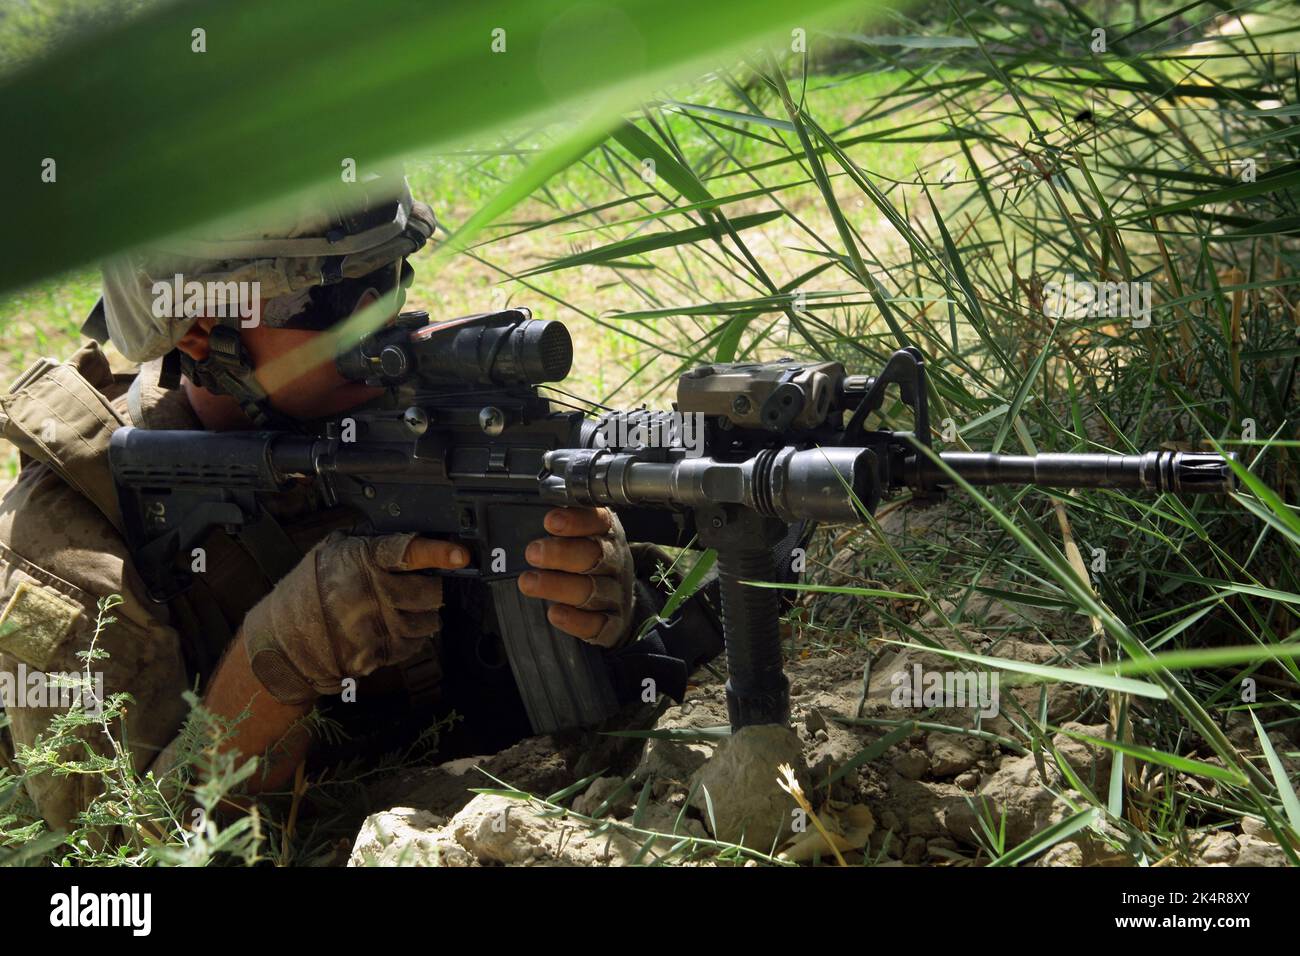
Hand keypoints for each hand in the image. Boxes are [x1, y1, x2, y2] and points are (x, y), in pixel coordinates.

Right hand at [242, 531, 468, 702]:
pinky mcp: (380, 653)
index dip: (439, 553)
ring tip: (398, 610)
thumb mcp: (331, 551)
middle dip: (431, 588)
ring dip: (423, 615)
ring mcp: (378, 626)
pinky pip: (416, 644)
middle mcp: (373, 593)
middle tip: (417, 586)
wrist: (282, 640)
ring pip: (430, 620)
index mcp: (362, 560)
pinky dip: (411, 637)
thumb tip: (407, 540)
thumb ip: (367, 544)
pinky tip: (389, 628)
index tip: (461, 556)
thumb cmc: (308, 591)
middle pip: (431, 592)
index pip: (408, 552)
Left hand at [517, 506, 634, 647]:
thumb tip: (519, 519)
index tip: (550, 521)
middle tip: (533, 552)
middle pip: (595, 555)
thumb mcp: (583, 537)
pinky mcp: (612, 623)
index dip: (577, 521)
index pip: (598, 521)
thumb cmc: (590, 563)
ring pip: (591, 589)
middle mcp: (615, 562)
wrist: (619, 601)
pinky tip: (555, 613)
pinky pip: (596, 624)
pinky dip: (576, 620)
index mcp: (608, 534)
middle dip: (562, 553)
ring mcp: (615, 594)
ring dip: (558, 586)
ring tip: (528, 582)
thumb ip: (559, 528)